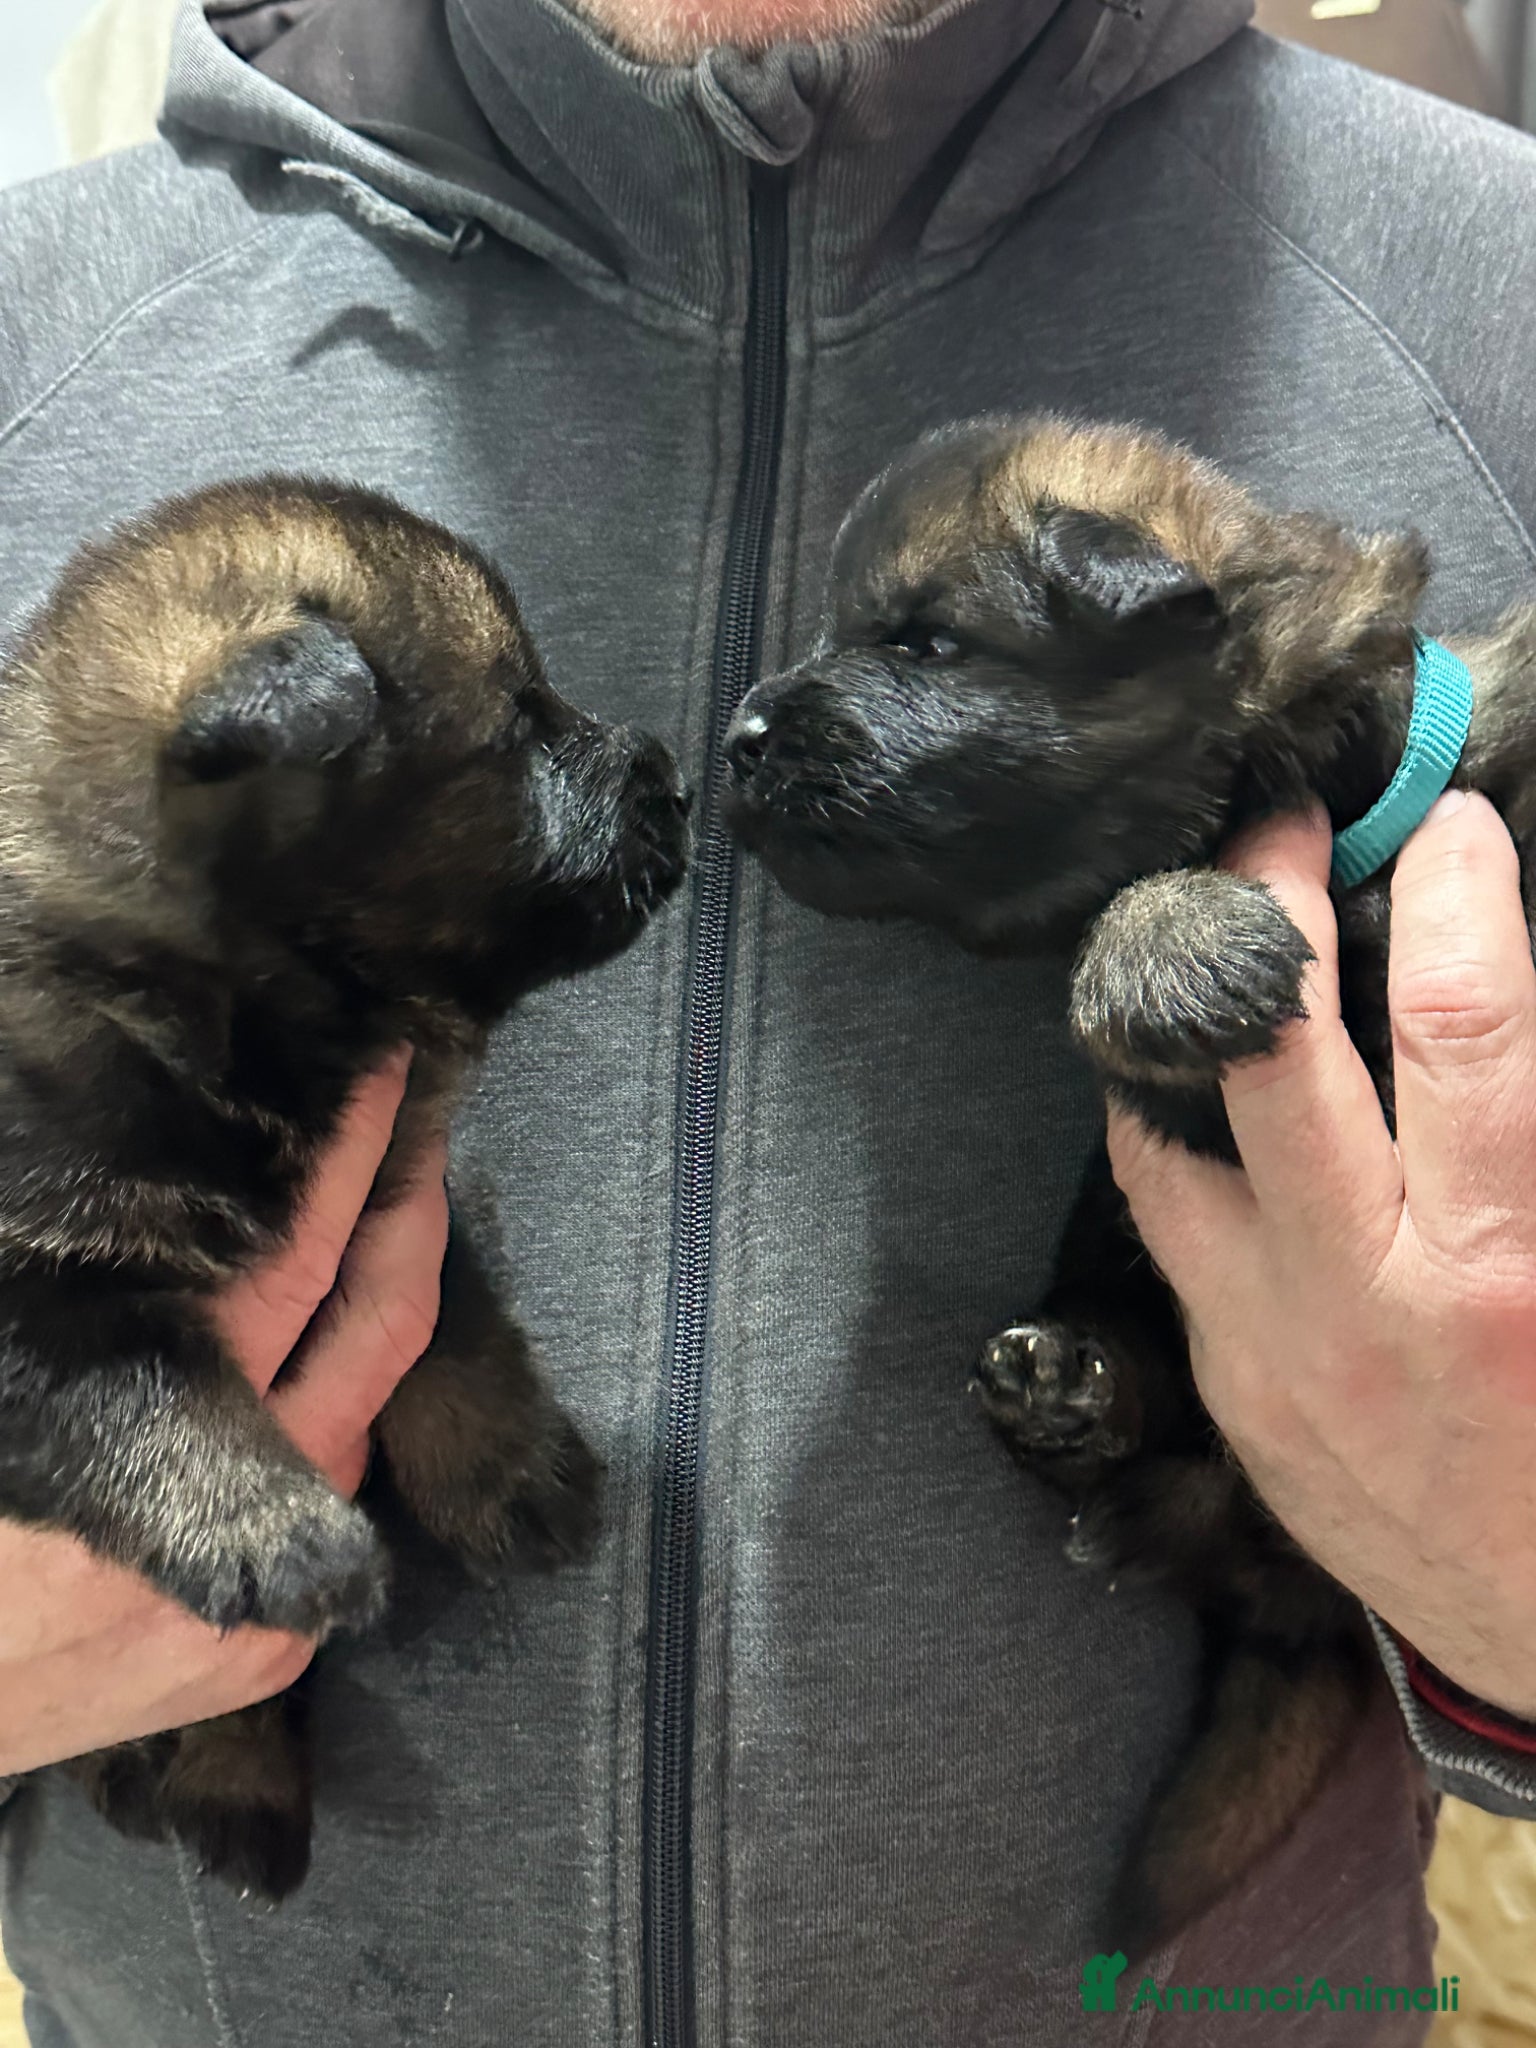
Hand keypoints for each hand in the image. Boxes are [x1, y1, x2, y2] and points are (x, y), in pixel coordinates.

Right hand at [0, 1050, 446, 1774]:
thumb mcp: (18, 1406)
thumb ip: (84, 1314)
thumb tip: (152, 1207)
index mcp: (146, 1443)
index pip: (290, 1269)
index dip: (348, 1165)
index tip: (389, 1078)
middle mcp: (237, 1526)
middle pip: (372, 1338)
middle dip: (409, 1217)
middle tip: (425, 1120)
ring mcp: (268, 1603)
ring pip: (361, 1420)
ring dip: (370, 1320)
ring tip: (374, 1217)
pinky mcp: (269, 1658)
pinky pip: (327, 1505)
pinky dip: (326, 1423)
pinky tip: (314, 1361)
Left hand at [1108, 793, 1535, 1717]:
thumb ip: (1535, 1144)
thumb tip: (1490, 1003)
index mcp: (1494, 1272)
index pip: (1462, 1031)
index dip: (1455, 894)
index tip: (1450, 823)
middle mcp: (1356, 1299)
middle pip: (1264, 1059)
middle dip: (1261, 911)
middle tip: (1272, 826)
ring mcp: (1262, 1345)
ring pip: (1159, 1137)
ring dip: (1173, 1025)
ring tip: (1203, 945)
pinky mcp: (1221, 1381)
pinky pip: (1169, 1223)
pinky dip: (1181, 1135)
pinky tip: (1208, 1091)